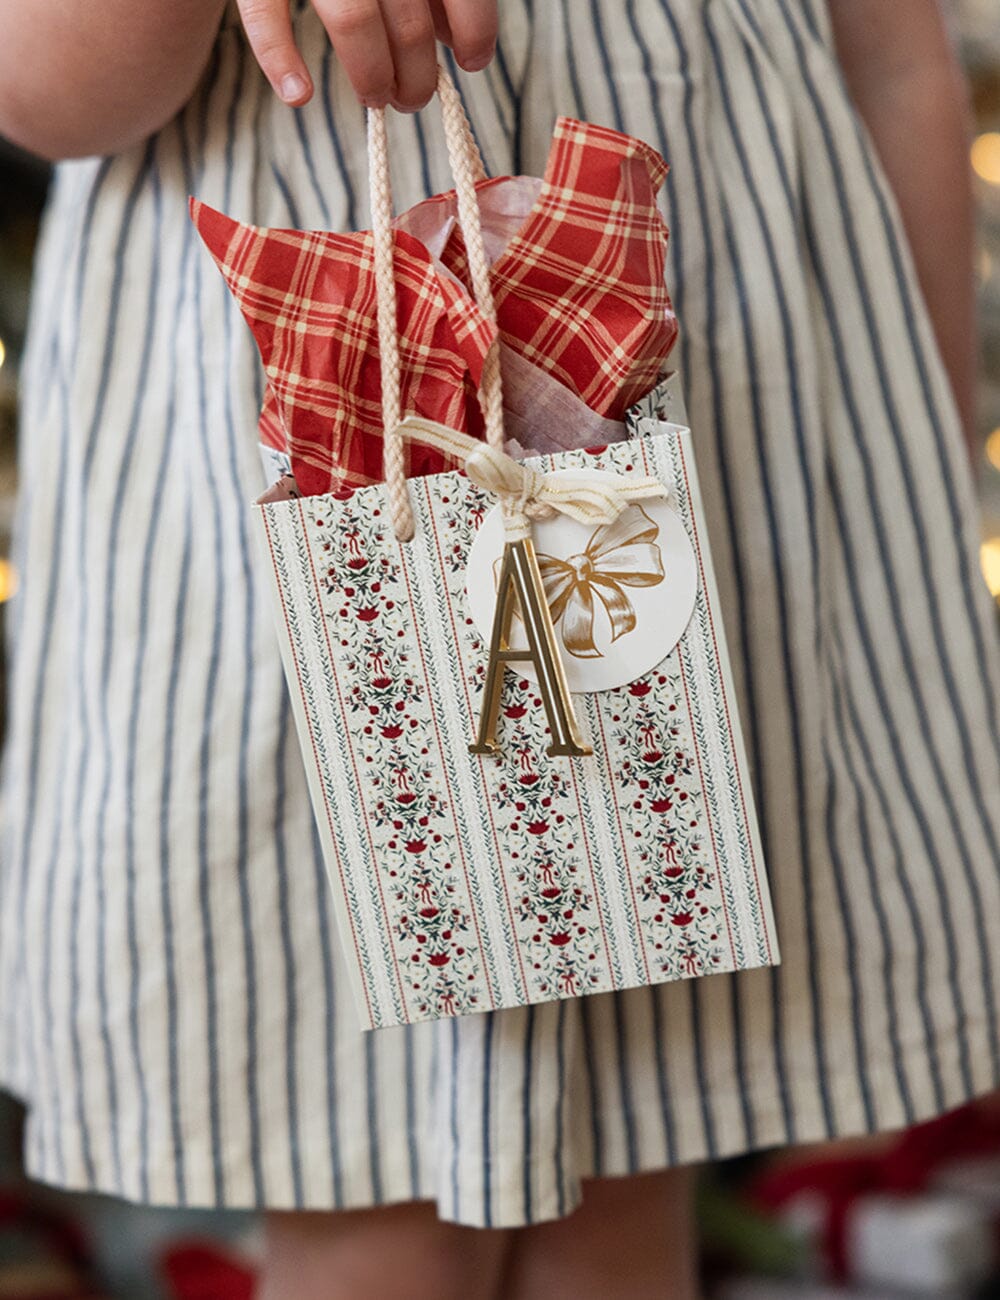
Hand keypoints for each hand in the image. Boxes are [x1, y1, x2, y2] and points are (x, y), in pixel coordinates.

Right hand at [236, 0, 496, 110]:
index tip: (472, 62)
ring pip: (353, 22)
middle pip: (408, 20)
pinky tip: (299, 95)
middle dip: (417, 74)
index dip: (475, 29)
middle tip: (412, 97)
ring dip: (372, 75)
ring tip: (377, 98)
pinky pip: (266, 15)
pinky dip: (280, 58)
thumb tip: (454, 38)